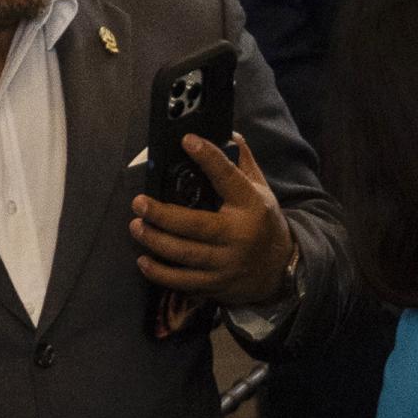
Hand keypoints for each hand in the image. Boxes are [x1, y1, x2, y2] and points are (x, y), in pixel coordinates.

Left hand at [132, 133, 298, 313]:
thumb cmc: (263, 222)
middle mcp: (239, 234)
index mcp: (251, 205)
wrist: (281, 269)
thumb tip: (229, 133)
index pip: (229, 177)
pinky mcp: (216, 284)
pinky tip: (144, 261)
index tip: (188, 141)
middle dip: (162, 214)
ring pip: (184, 254)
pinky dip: (159, 272)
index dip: (208, 158)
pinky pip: (183, 281)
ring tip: (137, 226)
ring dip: (155, 240)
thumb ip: (243, 164)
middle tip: (139, 203)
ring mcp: (227, 263)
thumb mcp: (261, 191)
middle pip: (195, 225)